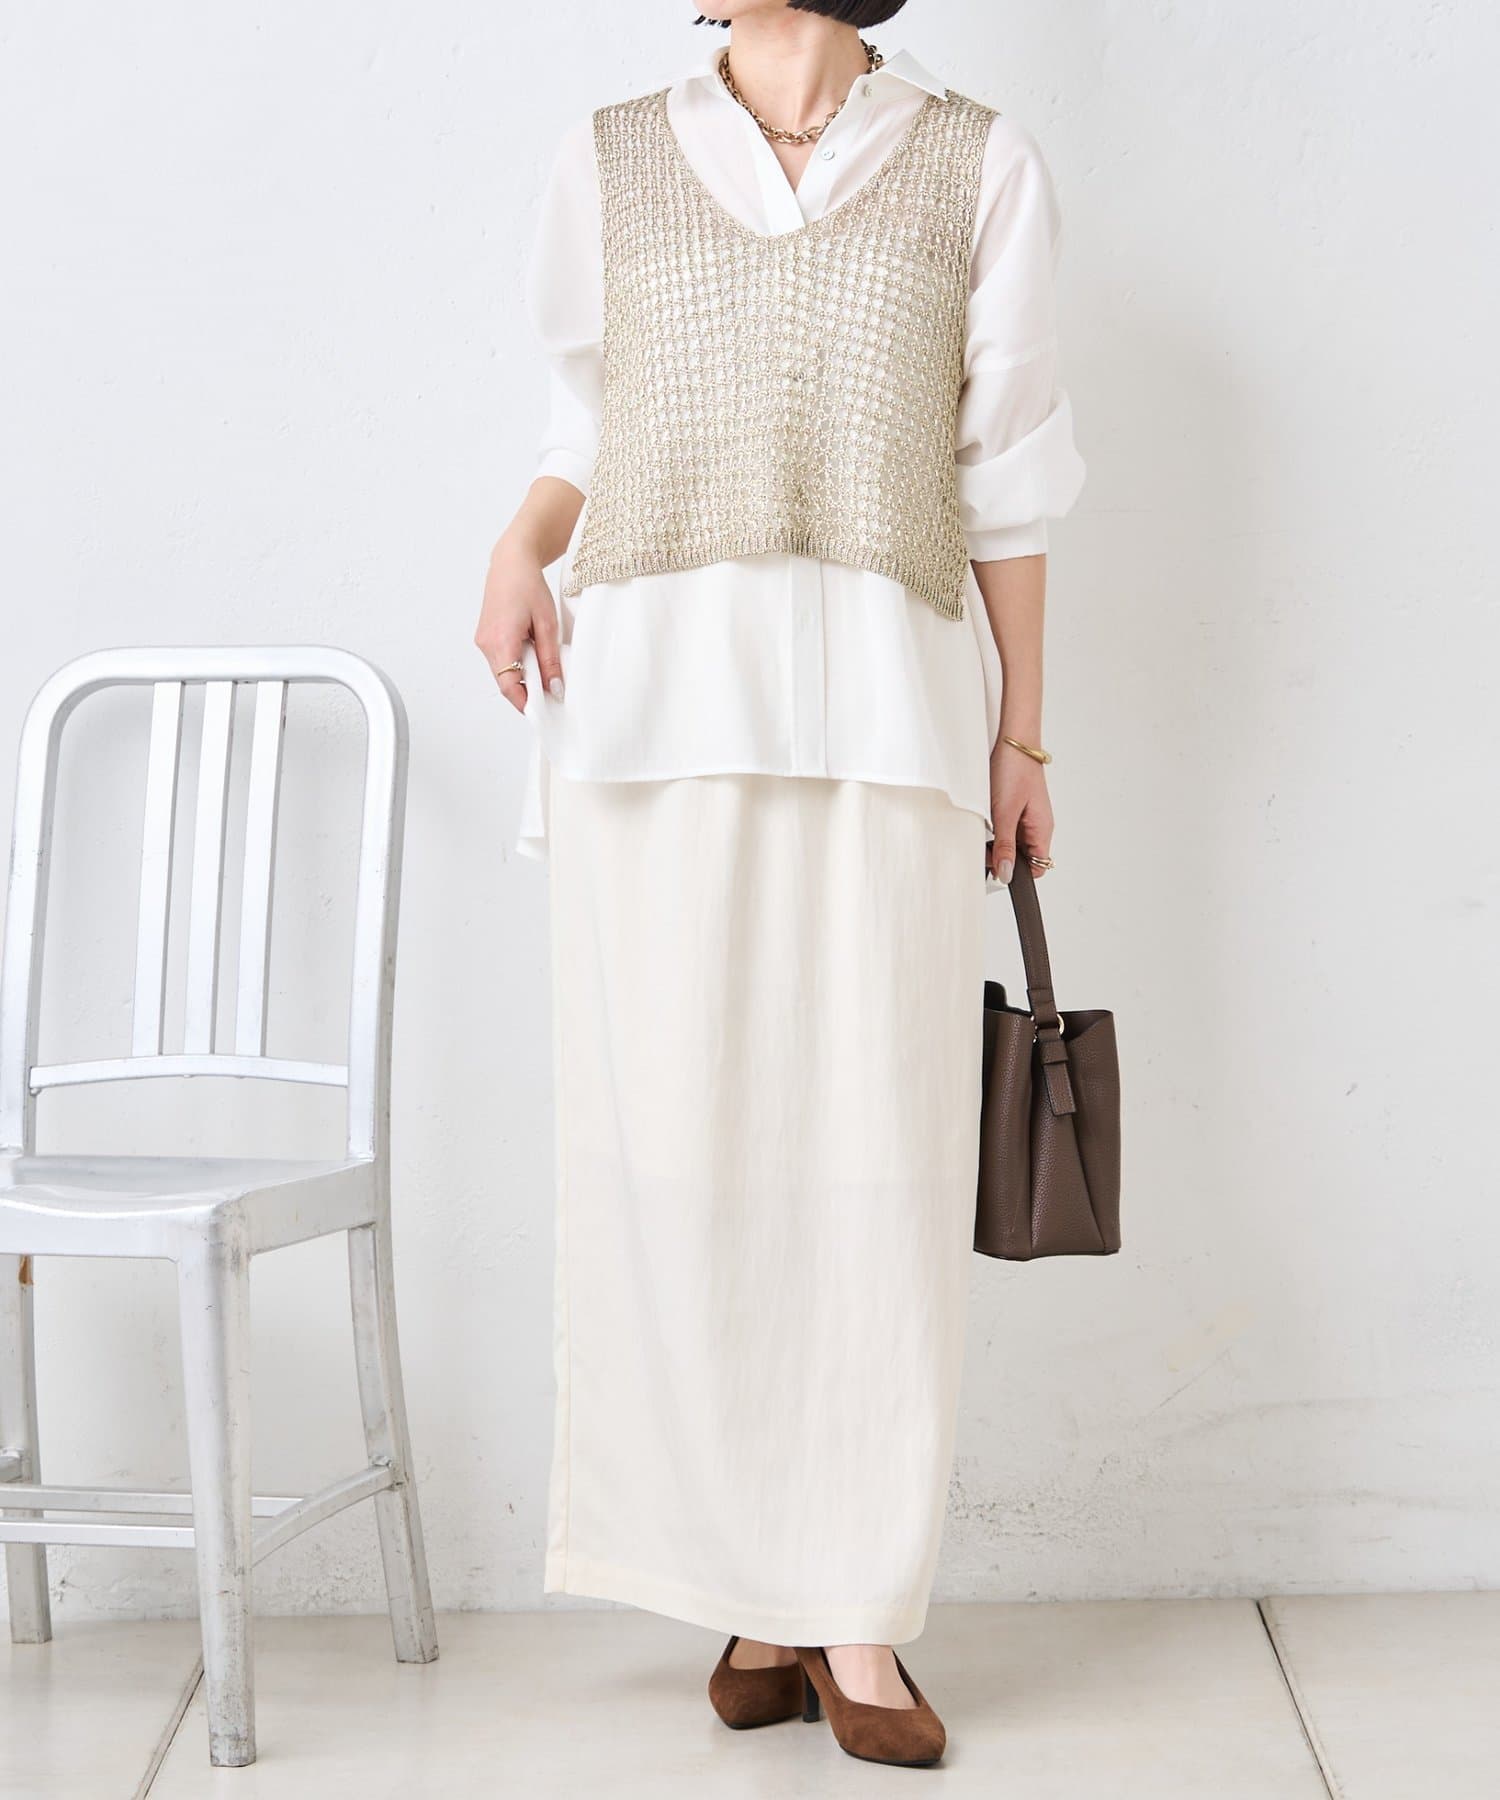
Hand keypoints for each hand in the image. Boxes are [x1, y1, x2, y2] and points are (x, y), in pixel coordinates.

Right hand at [474, 534, 564, 713]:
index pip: (509, 687)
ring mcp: (483, 641)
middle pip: (506, 682)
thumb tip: (554, 688)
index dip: (526, 704)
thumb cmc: (528, 586)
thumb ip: (550, 659)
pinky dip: (516, 664)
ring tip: (544, 665)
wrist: (511, 562)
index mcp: (501, 642)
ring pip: (503, 672)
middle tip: (552, 691)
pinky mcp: (485, 637)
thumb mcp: (547, 624)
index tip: (543, 714)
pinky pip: (501, 660)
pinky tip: (532, 654)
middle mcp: (486, 644)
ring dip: (523, 676)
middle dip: (528, 691)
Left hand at [989, 739, 1053, 882]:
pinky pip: (1008, 827)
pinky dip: (996, 828)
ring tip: (987, 826)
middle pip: (1023, 857)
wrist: (1012, 742)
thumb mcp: (1005, 813)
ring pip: (1013, 842)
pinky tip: (988, 818)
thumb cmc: (1015, 771)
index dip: (1018, 872)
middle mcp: (1038, 825)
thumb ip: (1005, 846)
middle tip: (986, 844)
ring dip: (998, 841)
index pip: (1037, 867)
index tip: (997, 867)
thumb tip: (1006, 874)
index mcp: (1042, 829)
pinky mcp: (1017, 808)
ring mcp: (1028, 817)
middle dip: (1003, 856)